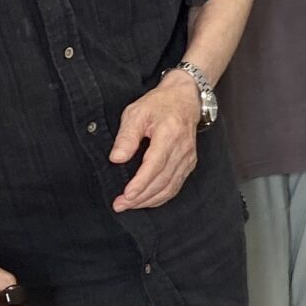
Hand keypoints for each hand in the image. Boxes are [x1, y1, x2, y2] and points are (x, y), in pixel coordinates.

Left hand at [110, 71, 201, 211]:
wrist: (185, 100)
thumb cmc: (159, 105)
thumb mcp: (136, 113)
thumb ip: (126, 136)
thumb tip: (116, 159)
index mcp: (170, 134)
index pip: (156, 164)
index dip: (141, 182)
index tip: (127, 195)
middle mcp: (182, 149)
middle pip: (162, 180)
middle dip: (140, 197)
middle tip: (120, 205)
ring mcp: (188, 158)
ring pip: (169, 187)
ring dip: (149, 200)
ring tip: (129, 205)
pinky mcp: (189, 164)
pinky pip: (175, 186)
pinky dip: (160, 197)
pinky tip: (146, 200)